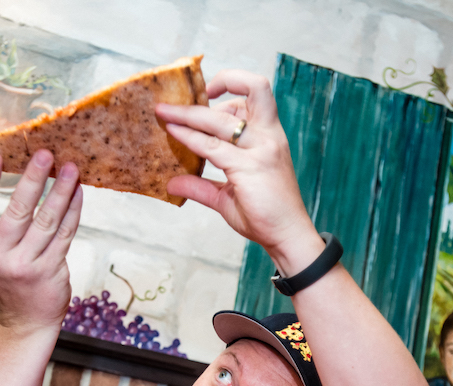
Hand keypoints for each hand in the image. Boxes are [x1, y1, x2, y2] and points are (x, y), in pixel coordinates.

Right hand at [0, 150, 82, 331]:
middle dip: (33, 180)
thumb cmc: (9, 281)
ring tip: (70, 168)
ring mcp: (27, 264)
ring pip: (47, 220)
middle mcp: (1, 255)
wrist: (27, 320)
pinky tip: (78, 192)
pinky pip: (64, 234)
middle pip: (18, 211)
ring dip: (61, 191)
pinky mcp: (51, 269)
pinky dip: (73, 211)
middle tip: (45, 153)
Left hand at [156, 70, 322, 271]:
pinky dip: (189, 137)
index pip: (255, 93)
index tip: (208, 91)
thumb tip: (172, 183)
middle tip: (176, 99)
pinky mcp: (249, 167)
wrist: (287, 236)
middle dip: (208, 87)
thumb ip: (202, 186)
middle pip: (247, 92)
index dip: (232, 83)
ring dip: (188, 113)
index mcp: (270, 136)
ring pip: (221, 120)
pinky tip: (173, 133)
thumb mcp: (229, 196)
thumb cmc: (266, 215)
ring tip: (164, 112)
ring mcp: (261, 150)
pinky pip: (212, 146)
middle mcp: (269, 137)